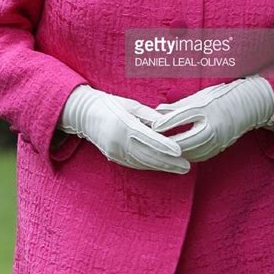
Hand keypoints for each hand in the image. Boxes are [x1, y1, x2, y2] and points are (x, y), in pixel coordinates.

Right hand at [58, 85, 189, 173]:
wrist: (86, 114)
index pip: (148, 138)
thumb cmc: (112, 104)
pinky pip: (135, 164)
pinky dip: (150, 166)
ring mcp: (115, 151)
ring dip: (162, 167)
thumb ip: (149, 115)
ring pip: (143, 162)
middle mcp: (119, 141)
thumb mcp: (131, 105)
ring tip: (179, 168)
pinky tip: (163, 167)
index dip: (165, 146)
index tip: (180, 151)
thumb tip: (167, 124)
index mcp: (124, 125)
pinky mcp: (114, 157)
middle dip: (169, 162)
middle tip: (187, 166)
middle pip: (148, 155)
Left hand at [152, 76, 273, 161]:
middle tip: (151, 143)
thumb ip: (177, 106)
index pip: (180, 117)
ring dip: (174, 152)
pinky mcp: (217, 149)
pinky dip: (184, 155)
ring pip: (189, 153)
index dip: (164, 122)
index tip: (151, 125)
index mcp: (205, 109)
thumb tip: (157, 112)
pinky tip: (175, 153)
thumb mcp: (199, 97)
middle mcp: (211, 127)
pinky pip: (197, 156)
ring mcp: (215, 140)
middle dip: (165, 144)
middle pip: (183, 141)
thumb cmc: (220, 97)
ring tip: (159, 149)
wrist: (248, 106)